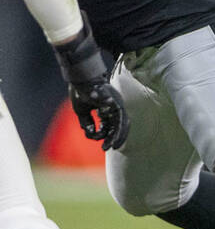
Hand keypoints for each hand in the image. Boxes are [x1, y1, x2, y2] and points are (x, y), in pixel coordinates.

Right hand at [53, 18, 127, 149]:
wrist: (79, 80)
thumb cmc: (80, 92)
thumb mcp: (82, 111)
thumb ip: (87, 122)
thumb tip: (90, 133)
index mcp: (107, 109)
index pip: (112, 125)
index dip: (108, 136)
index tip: (103, 146)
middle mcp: (114, 107)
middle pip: (119, 126)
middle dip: (115, 138)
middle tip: (108, 148)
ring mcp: (116, 103)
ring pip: (121, 122)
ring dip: (117, 135)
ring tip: (112, 145)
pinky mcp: (114, 101)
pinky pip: (118, 115)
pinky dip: (116, 125)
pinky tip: (110, 135)